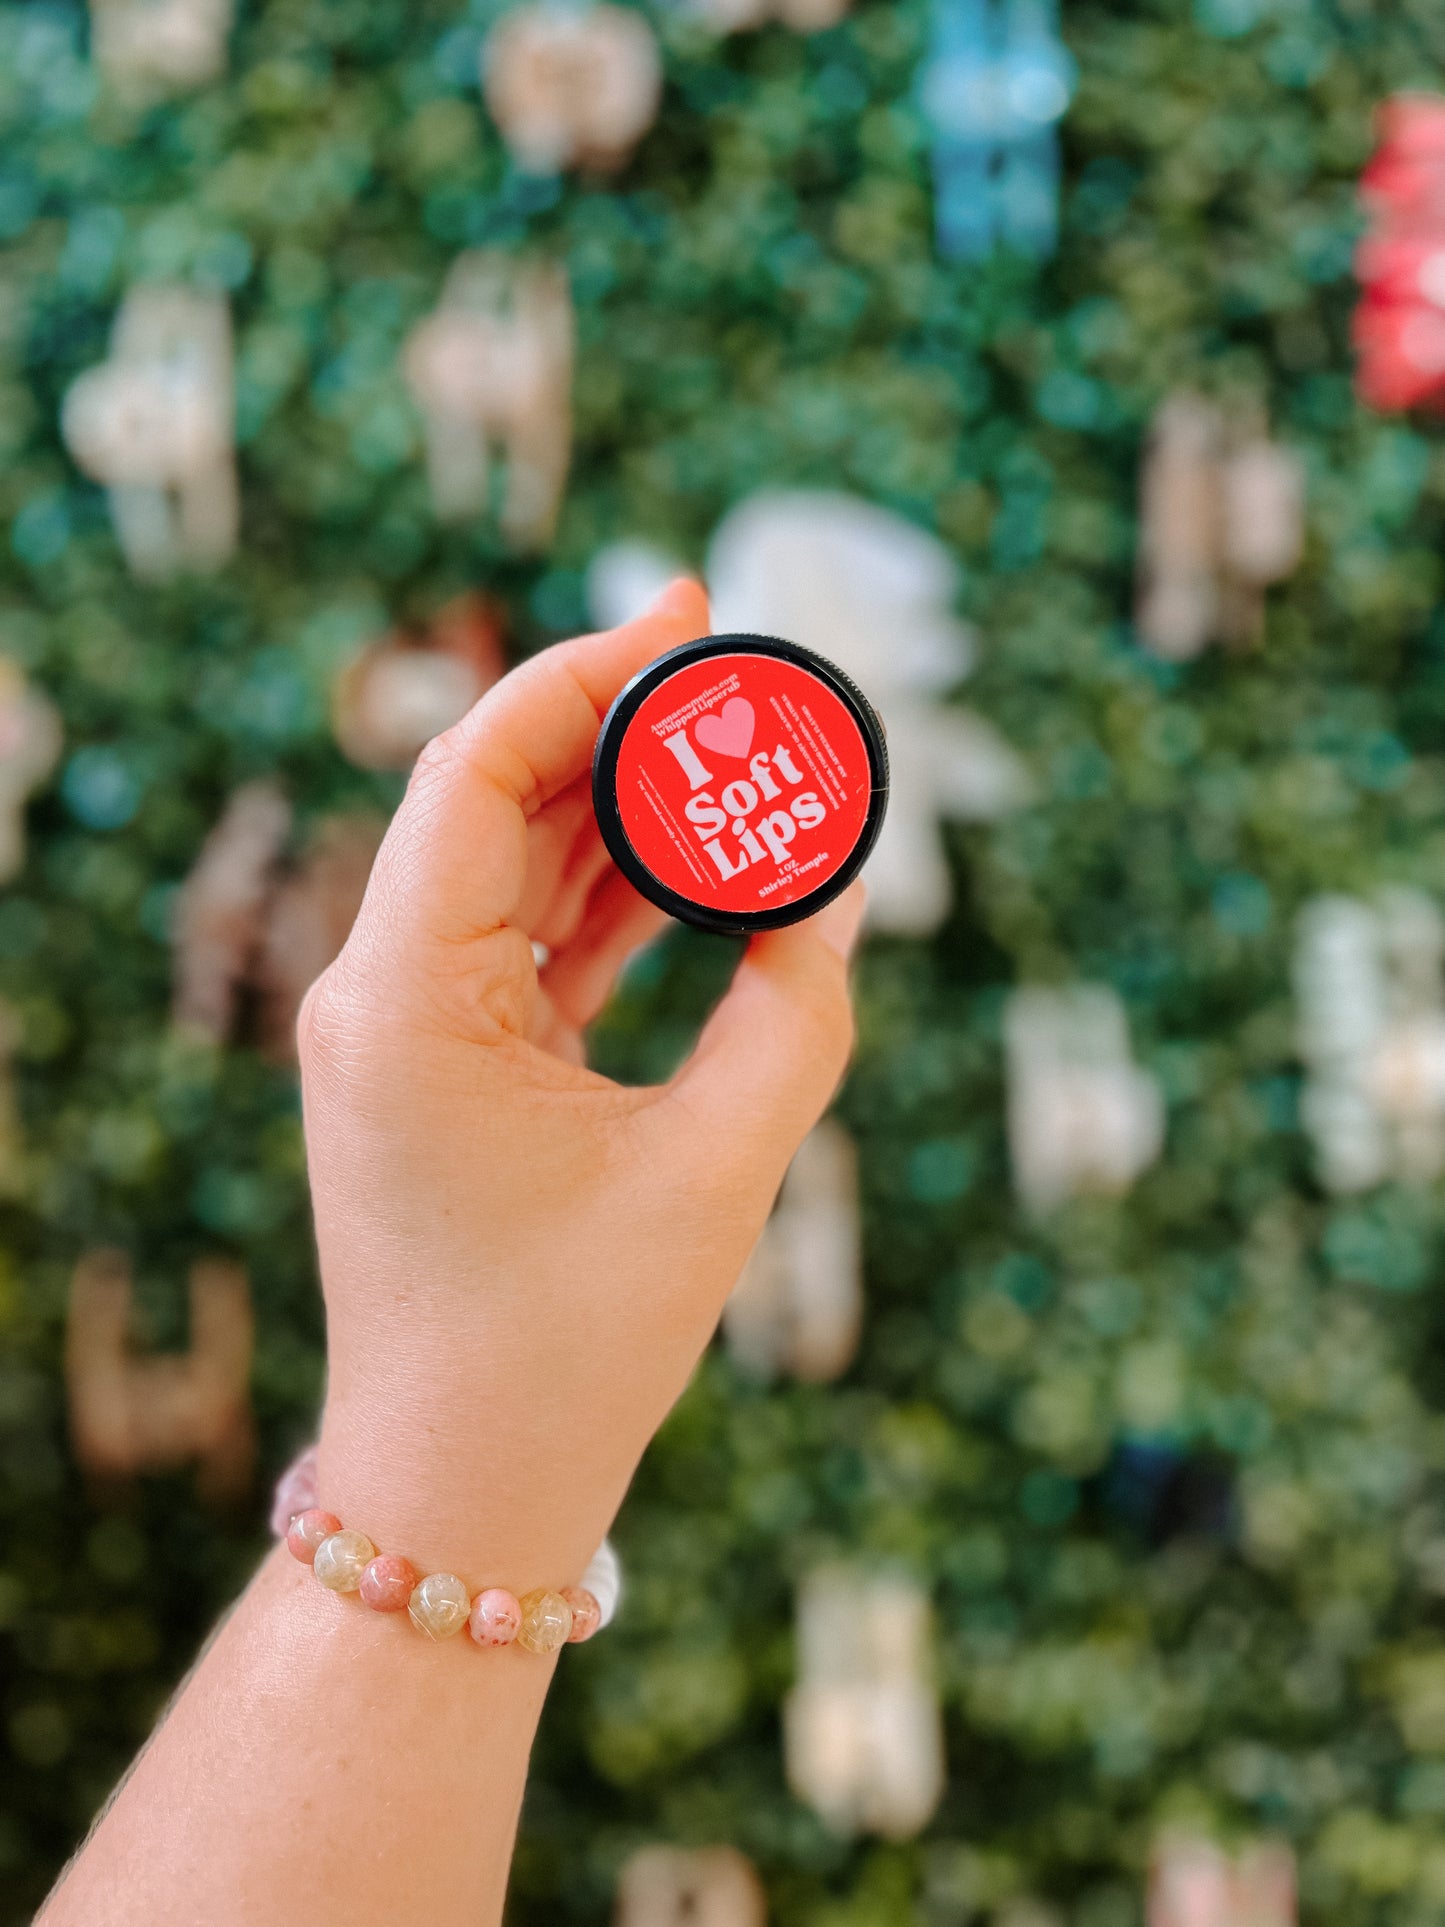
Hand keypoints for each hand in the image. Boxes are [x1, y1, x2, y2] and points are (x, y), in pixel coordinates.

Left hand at [302, 580, 864, 1594]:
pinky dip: (609, 895)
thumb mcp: (717, 1171)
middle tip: (742, 675)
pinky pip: (525, 936)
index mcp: (405, 998)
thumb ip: (792, 1012)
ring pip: (512, 859)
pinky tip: (701, 863)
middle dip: (618, 724)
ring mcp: (404, 1025)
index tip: (690, 616)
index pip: (472, 766)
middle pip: (494, 793)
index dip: (582, 671)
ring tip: (741, 759)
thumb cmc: (573, 1349)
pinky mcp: (442, 1060)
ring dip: (620, 806)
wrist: (468, 1483)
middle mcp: (378, 991)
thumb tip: (835, 889)